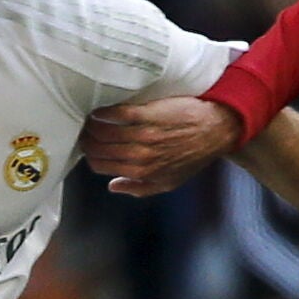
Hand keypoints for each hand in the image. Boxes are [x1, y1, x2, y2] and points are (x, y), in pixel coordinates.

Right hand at [78, 97, 241, 196]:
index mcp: (142, 172)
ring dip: (91, 126)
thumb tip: (112, 186)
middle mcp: (140, 155)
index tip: (88, 149)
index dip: (90, 157)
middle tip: (84, 133)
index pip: (101, 166)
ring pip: (104, 132)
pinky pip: (118, 114)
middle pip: (98, 149)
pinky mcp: (149, 114)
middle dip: (86, 141)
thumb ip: (139, 188)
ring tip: (89, 120)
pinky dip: (104, 112)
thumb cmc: (192, 157)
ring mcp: (144, 134)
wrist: (215, 131)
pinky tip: (100, 110)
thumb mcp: (168, 182)